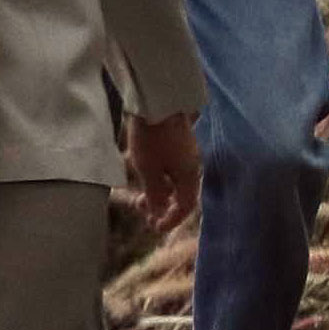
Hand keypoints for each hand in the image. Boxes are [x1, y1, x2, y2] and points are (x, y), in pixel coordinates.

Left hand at [129, 110, 199, 232]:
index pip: (186, 207)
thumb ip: (155, 194)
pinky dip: (156, 176)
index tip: (154, 228)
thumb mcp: (148, 170)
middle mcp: (190, 166)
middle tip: (141, 210)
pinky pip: (168, 167)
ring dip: (156, 191)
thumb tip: (159, 213)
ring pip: (172, 180)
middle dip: (161, 206)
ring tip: (138, 196)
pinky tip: (139, 172)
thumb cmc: (152, 138)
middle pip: (180, 194)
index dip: (170, 220)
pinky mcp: (175, 142)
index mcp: (189, 176)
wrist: (157, 102)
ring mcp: (184, 153)